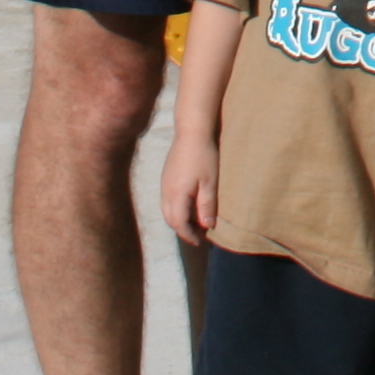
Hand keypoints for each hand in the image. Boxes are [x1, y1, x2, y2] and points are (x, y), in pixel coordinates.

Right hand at [162, 128, 218, 244]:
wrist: (191, 132)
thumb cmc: (204, 156)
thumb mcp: (210, 182)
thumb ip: (207, 205)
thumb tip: (207, 226)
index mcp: (177, 195)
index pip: (179, 223)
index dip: (189, 235)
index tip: (200, 241)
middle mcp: (166, 192)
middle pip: (171, 219)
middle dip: (183, 230)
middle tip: (199, 235)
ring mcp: (163, 184)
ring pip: (166, 211)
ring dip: (178, 220)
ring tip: (194, 223)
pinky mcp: (165, 177)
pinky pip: (166, 201)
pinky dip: (175, 209)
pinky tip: (187, 206)